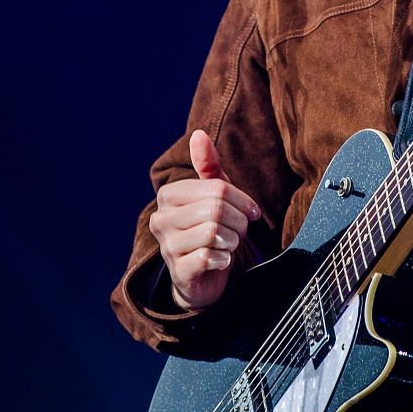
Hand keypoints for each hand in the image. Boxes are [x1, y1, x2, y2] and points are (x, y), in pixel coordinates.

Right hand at [149, 129, 262, 310]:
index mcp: (169, 195)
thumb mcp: (213, 197)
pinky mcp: (178, 270)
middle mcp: (161, 218)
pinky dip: (223, 259)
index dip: (243, 201)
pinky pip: (209, 257)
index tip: (251, 212)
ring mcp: (167, 246)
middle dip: (239, 223)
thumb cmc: (209, 230)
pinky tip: (219, 260)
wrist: (200, 277)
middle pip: (217, 210)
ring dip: (232, 241)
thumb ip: (208, 167)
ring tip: (227, 245)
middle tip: (239, 232)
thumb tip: (198, 134)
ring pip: (214, 233)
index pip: (217, 189)